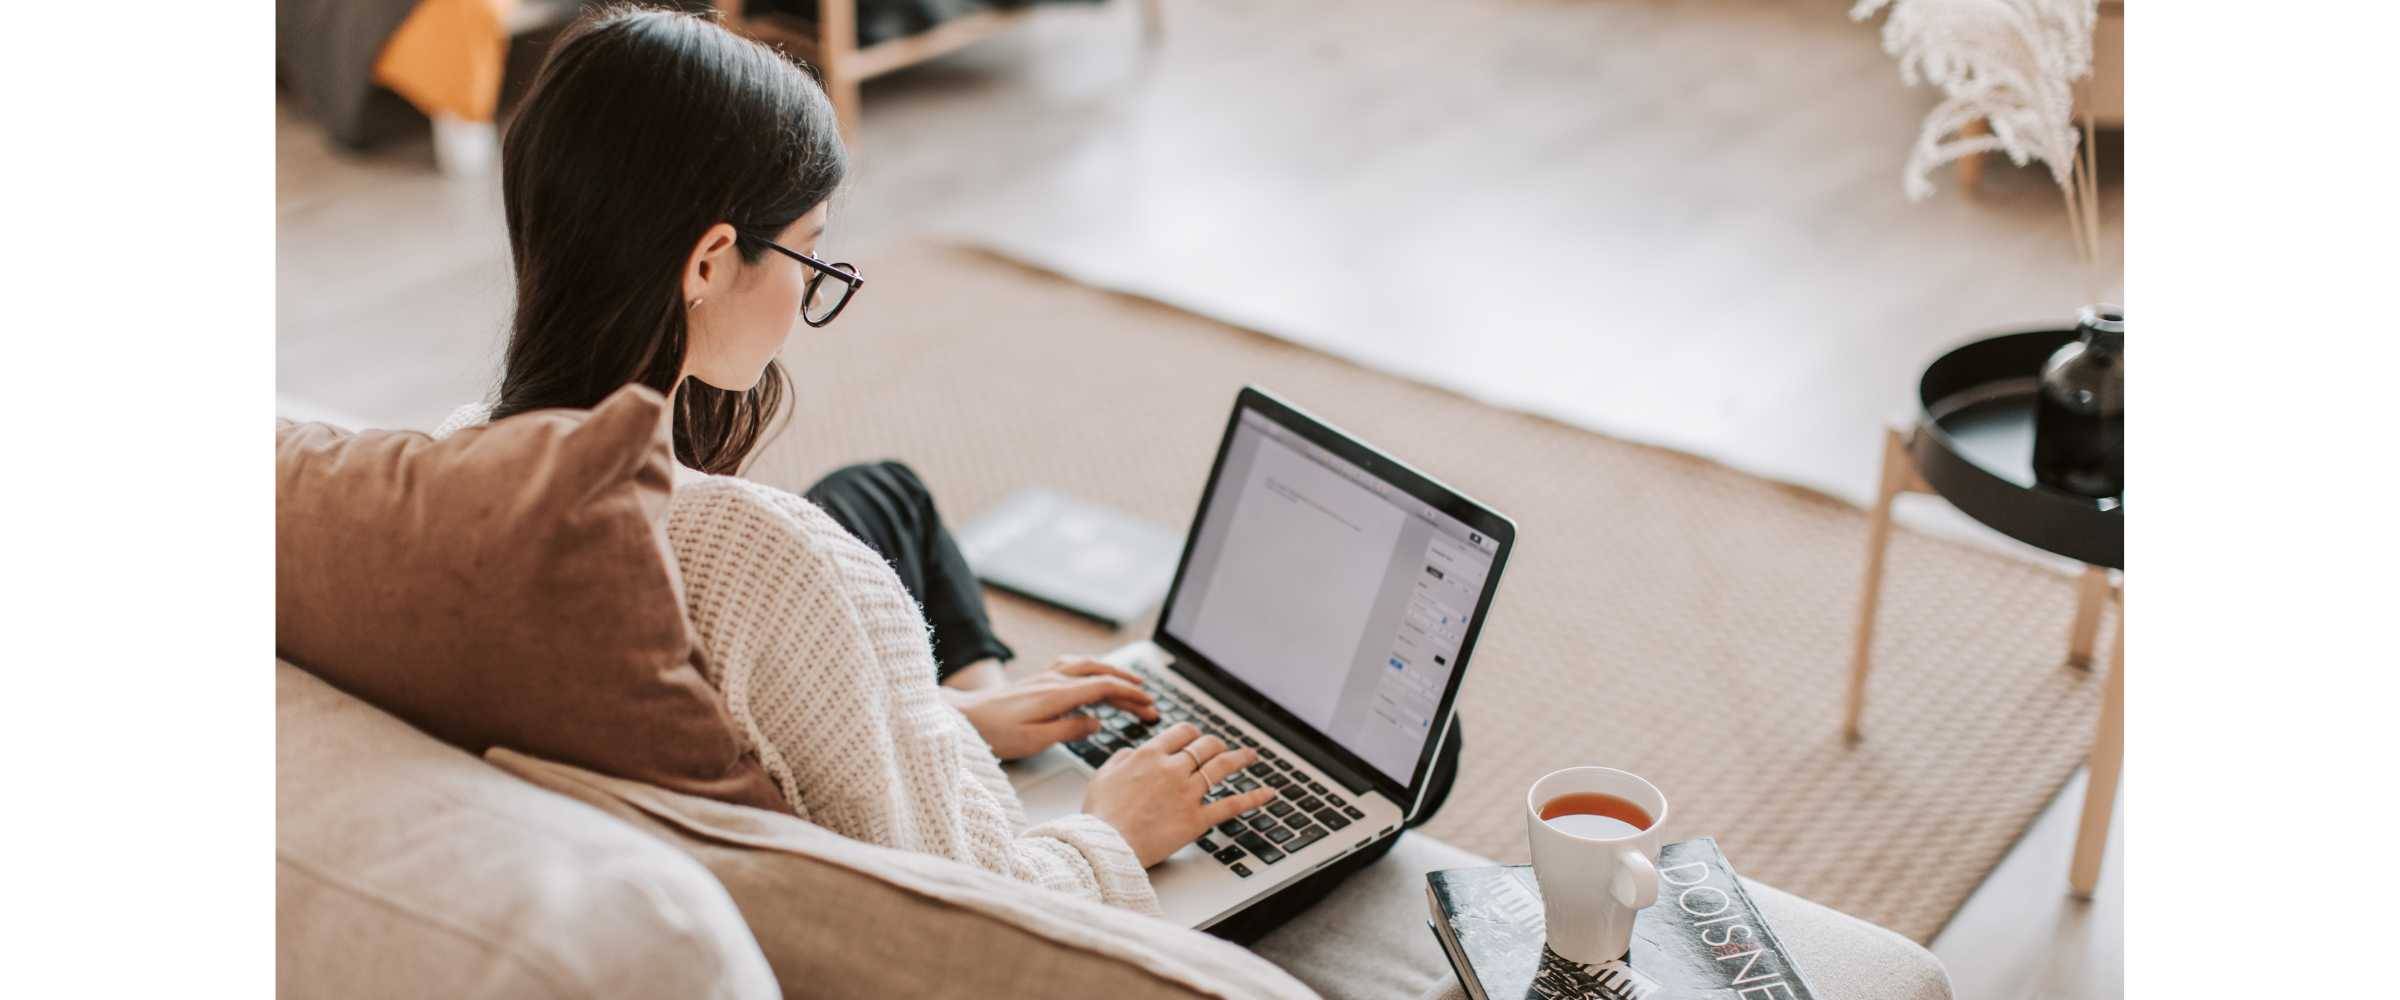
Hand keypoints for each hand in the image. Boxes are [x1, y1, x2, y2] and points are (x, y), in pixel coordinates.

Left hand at [948, 657, 1157, 760]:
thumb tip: (1096, 723)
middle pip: (1100, 674)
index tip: (1149, 705)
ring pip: (1087, 665)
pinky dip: (1091, 667)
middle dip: (1128, 685)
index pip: (1103, 688)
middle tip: (1149, 700)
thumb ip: (1069, 730)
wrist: (963, 717)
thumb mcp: (1035, 740)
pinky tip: (1094, 673)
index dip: (1130, 695)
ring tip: (1131, 683)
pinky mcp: (1037, 679)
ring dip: (1112, 672)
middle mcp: (1053, 680)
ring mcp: (1045, 677)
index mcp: (1057, 694)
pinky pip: (1072, 665)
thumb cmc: (995, 733)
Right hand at [1081, 722, 1281, 867]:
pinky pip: (1232, 805)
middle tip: (1221, 747)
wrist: (1106, 844)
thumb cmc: (1099, 815)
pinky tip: (1268, 793)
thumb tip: (1133, 752)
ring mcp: (1188, 793)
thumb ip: (1121, 758)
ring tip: (1250, 755)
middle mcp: (1173, 769)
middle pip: (1205, 745)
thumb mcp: (1102, 775)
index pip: (1181, 733)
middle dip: (1215, 744)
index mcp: (1149, 755)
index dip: (1192, 734)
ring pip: (1222, 767)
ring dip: (1240, 758)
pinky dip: (1254, 798)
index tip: (1195, 738)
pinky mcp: (1197, 819)